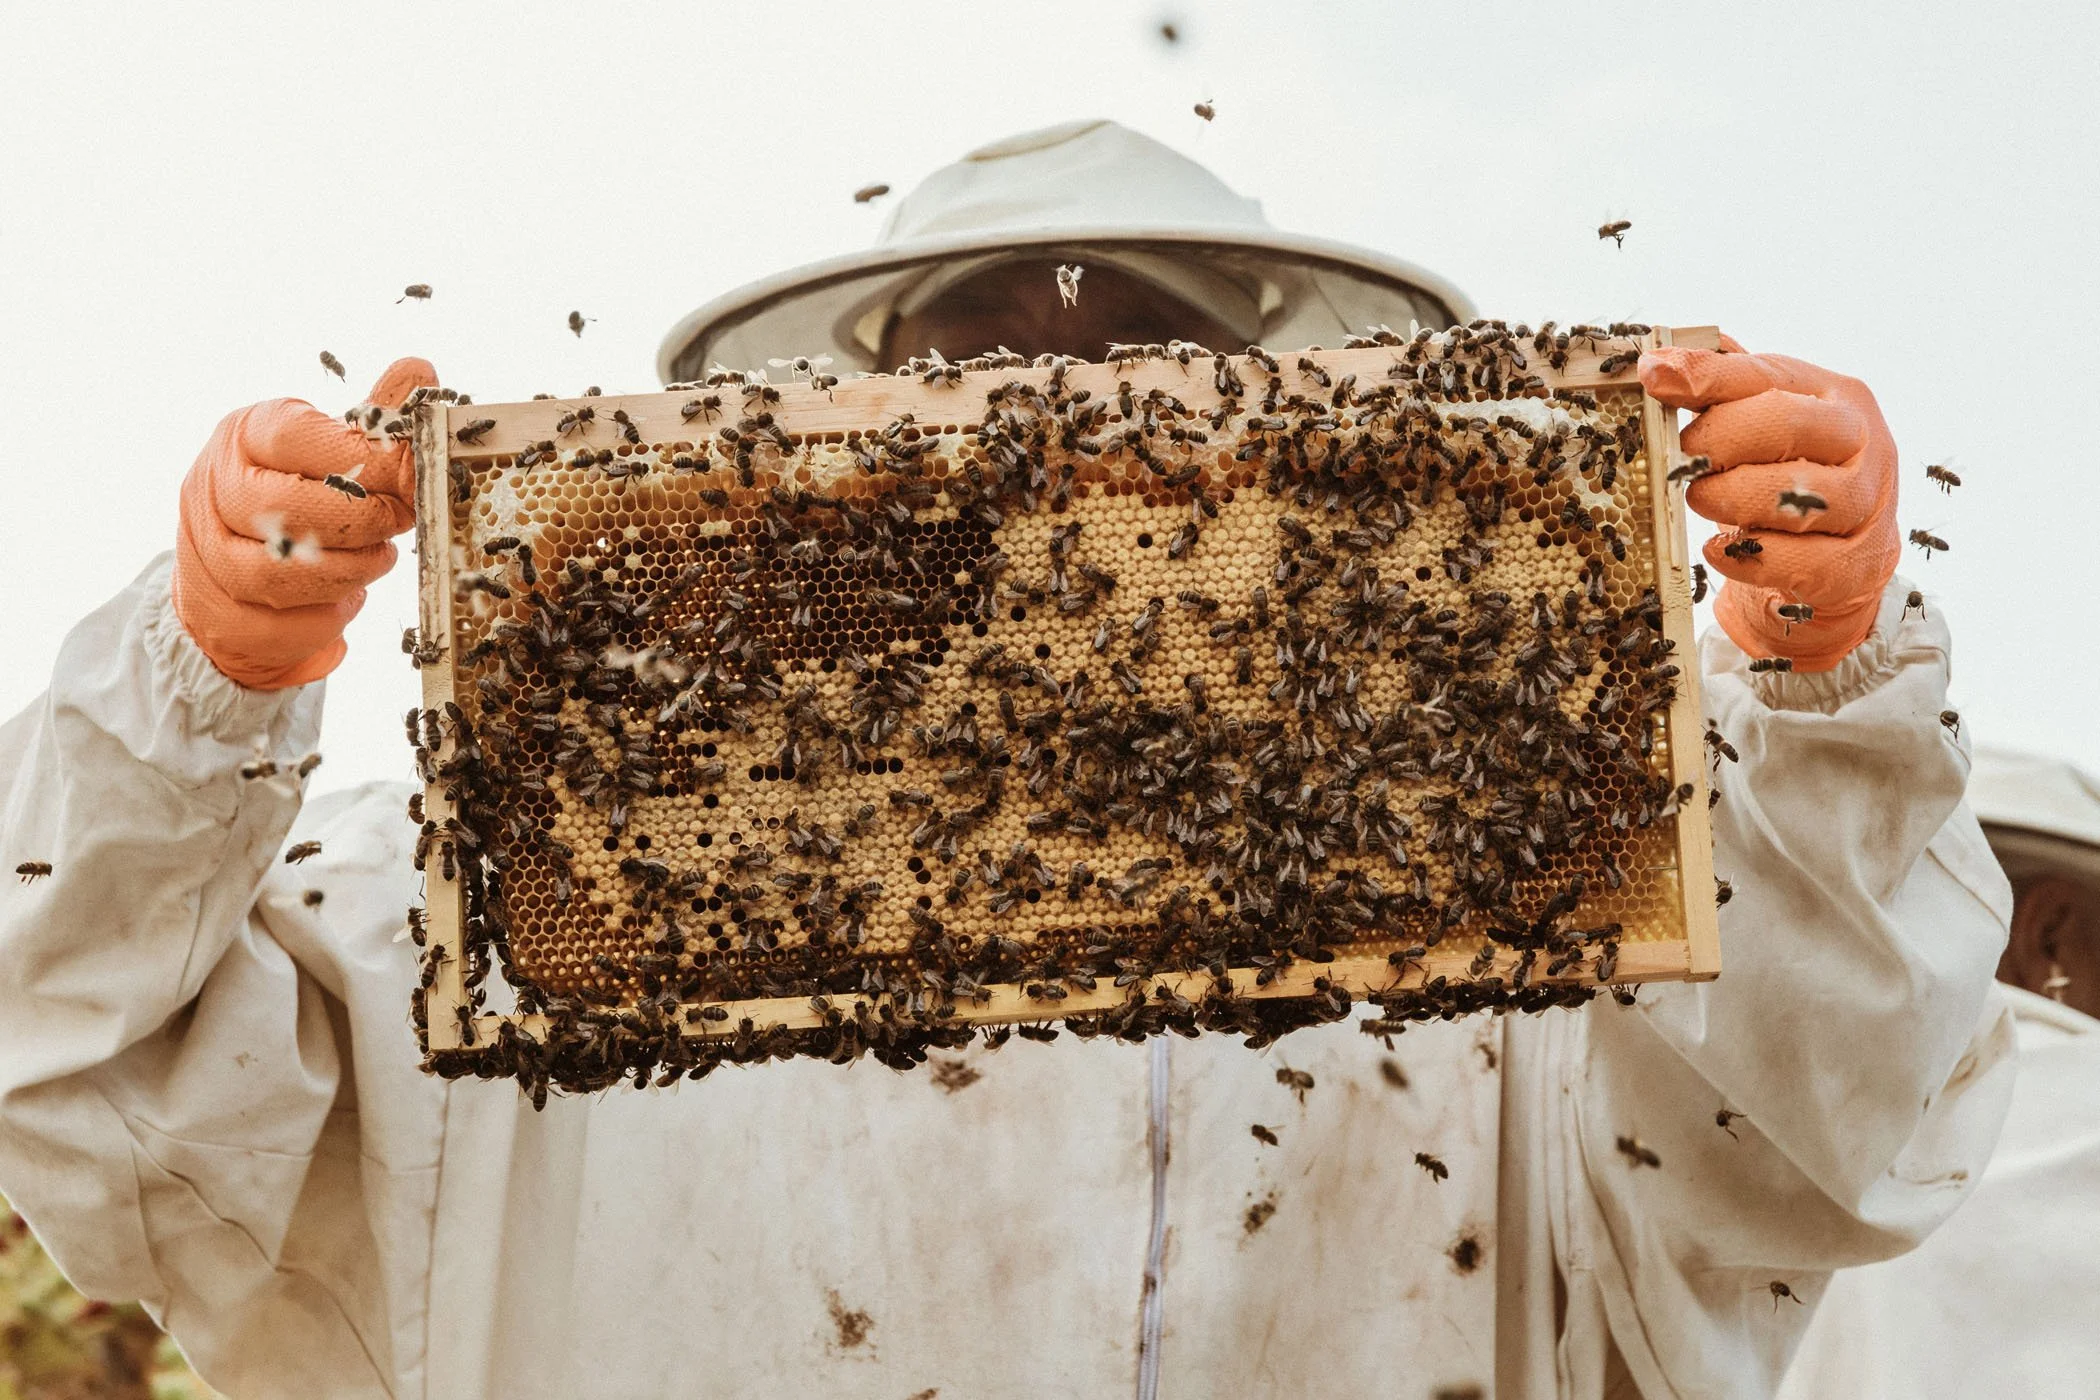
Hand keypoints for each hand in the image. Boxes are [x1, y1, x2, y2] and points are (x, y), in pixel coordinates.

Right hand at [172, 357, 437, 689]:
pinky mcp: (218, 613)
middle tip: (400, 521)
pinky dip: (329, 616)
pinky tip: (348, 597)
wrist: (227, 567)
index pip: (296, 439)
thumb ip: (374, 419)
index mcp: (242, 435)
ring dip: (351, 569)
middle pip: (291, 508)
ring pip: (285, 572)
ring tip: (380, 557)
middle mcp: (212, 488)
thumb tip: (420, 370)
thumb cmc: (295, 491)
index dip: (365, 460)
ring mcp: (207, 555)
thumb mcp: (328, 445)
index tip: (412, 476)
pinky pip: (285, 624)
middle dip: (364, 520)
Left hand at [1640, 337, 1900, 671]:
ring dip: (1731, 499)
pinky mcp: (1856, 563)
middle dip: (1718, 440)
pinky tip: (1720, 550)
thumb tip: (1660, 360)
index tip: (1652, 375)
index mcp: (1836, 394)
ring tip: (1703, 499)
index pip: (1765, 374)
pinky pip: (1795, 561)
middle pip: (1784, 424)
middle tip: (1684, 459)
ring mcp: (1867, 504)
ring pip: (1793, 496)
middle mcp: (1862, 441)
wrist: (1842, 555)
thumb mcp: (1765, 423)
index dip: (1705, 375)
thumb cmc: (1790, 474)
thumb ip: (1721, 390)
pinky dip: (1746, 559)